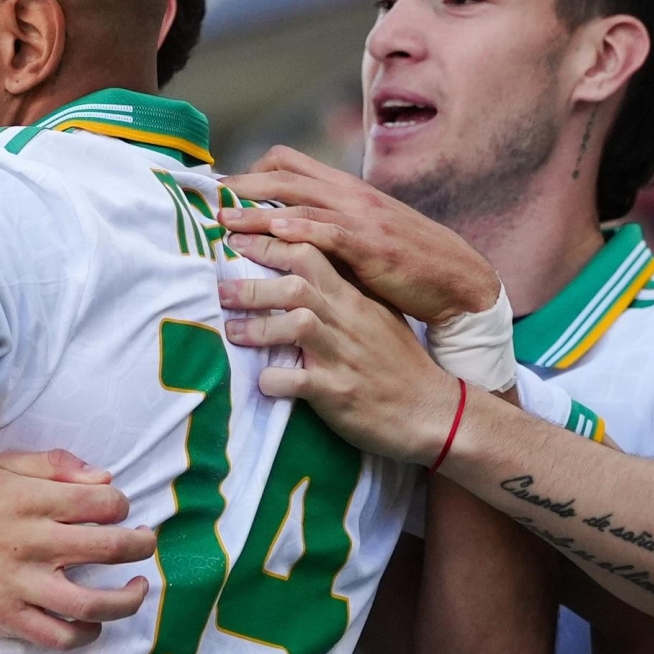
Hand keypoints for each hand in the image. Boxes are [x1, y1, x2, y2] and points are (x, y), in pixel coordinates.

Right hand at [0, 450, 154, 649]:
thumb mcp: (0, 467)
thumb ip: (53, 465)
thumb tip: (104, 477)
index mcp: (30, 499)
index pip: (102, 501)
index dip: (121, 504)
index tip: (118, 510)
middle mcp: (30, 542)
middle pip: (108, 547)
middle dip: (141, 545)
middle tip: (145, 543)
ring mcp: (20, 585)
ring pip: (91, 602)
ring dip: (127, 599)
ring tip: (137, 588)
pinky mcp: (8, 618)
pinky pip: (60, 636)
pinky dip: (87, 633)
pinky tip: (95, 622)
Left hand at [217, 233, 459, 463]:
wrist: (433, 411)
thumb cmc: (398, 364)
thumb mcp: (377, 317)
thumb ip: (345, 293)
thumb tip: (307, 271)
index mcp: (354, 299)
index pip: (310, 255)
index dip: (270, 245)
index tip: (238, 242)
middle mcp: (347, 320)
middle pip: (295, 285)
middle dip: (252, 285)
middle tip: (220, 289)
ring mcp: (343, 355)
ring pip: (295, 324)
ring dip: (256, 328)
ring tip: (231, 332)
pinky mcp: (338, 391)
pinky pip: (296, 381)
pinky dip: (272, 380)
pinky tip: (261, 382)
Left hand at [220, 146, 498, 323]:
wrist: (457, 279)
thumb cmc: (405, 261)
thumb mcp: (361, 234)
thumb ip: (324, 227)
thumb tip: (279, 233)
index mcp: (345, 189)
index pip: (288, 163)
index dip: (250, 172)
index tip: (221, 189)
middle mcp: (350, 195)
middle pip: (284, 176)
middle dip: (242, 186)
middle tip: (207, 199)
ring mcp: (363, 218)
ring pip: (300, 203)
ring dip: (258, 212)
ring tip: (224, 222)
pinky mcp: (373, 245)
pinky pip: (331, 232)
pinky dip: (302, 230)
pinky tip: (276, 234)